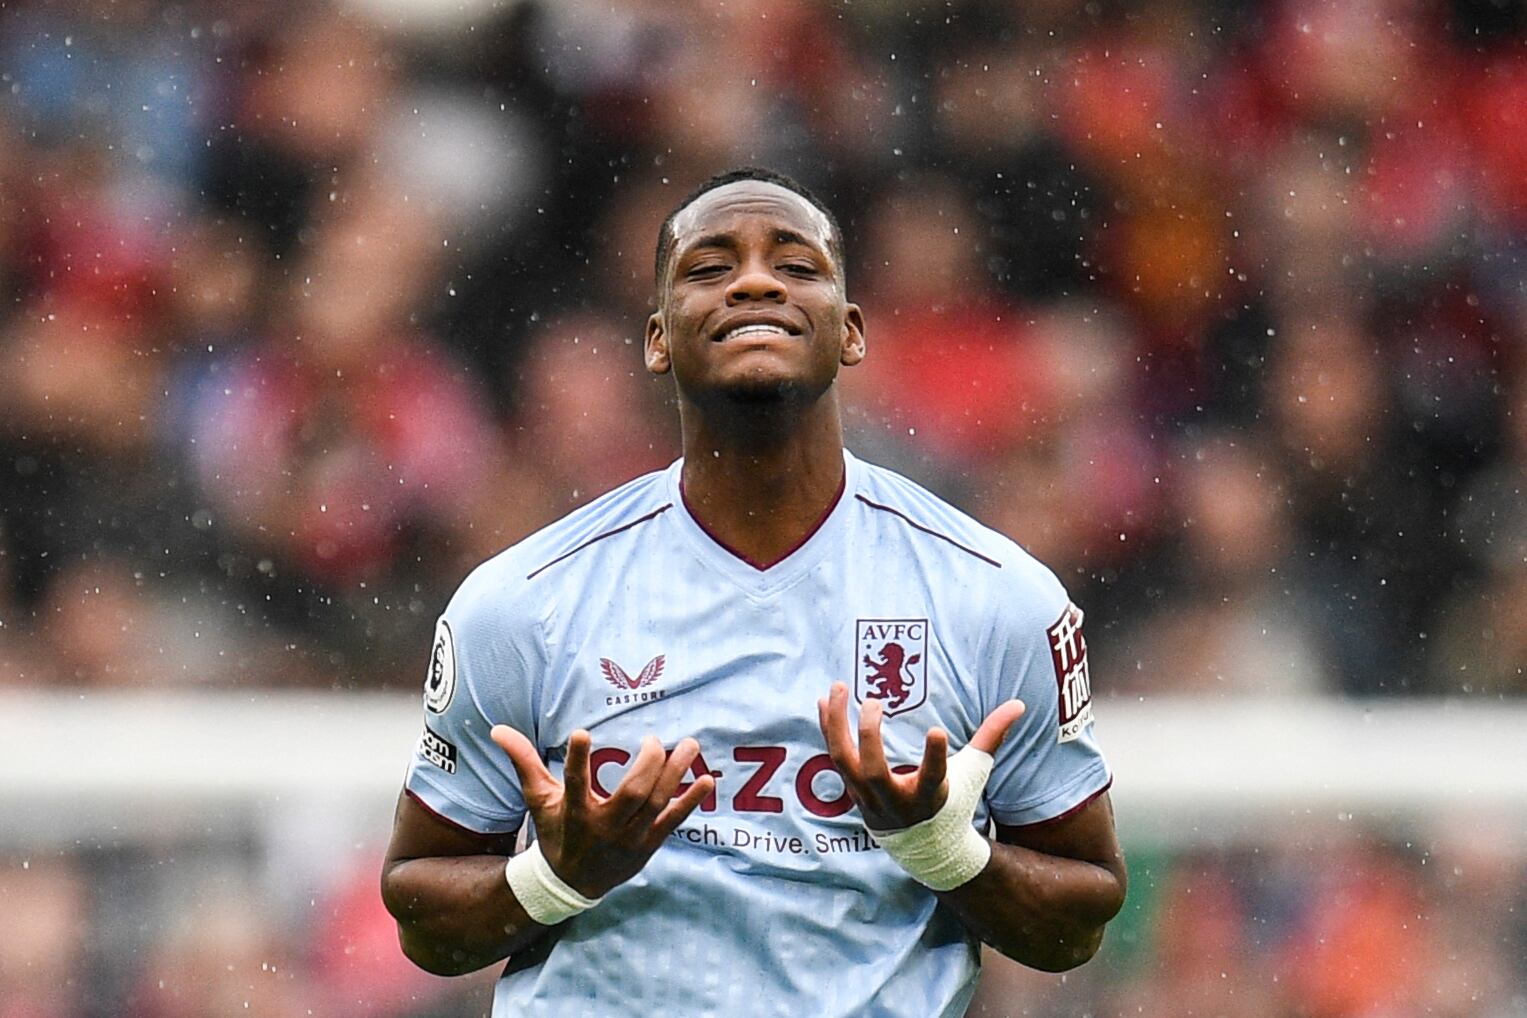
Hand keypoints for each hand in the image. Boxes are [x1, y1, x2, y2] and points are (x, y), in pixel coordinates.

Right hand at [491, 726, 713, 898]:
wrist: (571, 883)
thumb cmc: (555, 832)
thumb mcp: (539, 800)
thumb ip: (524, 762)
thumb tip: (498, 730)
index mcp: (574, 813)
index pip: (574, 783)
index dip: (577, 759)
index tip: (582, 732)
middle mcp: (603, 827)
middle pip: (631, 794)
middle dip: (647, 765)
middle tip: (653, 739)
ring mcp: (629, 838)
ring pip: (656, 804)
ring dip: (675, 774)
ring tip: (689, 744)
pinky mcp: (648, 845)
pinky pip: (673, 821)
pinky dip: (690, 802)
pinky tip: (706, 780)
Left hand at [817, 682, 1025, 831]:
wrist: (926, 848)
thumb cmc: (953, 803)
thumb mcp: (973, 773)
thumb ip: (991, 737)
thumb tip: (1019, 704)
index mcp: (930, 798)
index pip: (931, 778)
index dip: (932, 757)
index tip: (935, 730)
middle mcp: (896, 801)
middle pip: (874, 771)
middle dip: (870, 735)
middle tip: (874, 700)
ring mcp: (869, 797)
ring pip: (844, 761)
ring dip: (837, 724)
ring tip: (836, 687)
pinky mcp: (853, 790)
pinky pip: (834, 757)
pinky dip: (828, 729)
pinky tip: (823, 700)